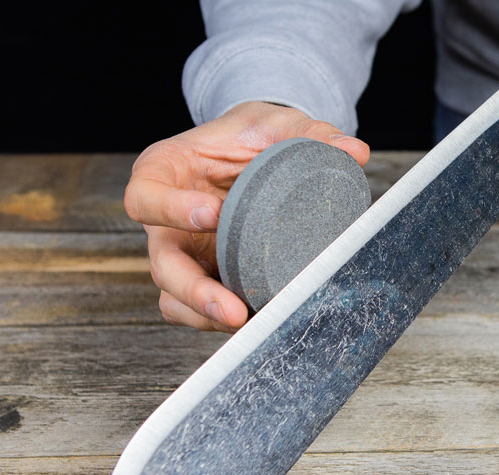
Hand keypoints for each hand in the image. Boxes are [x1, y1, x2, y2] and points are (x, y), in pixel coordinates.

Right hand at [125, 102, 369, 332]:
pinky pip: (199, 313)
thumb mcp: (277, 124)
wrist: (256, 155)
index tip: (213, 213)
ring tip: (246, 325)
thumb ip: (311, 134)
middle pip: (161, 264)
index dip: (170, 209)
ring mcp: (182, 257)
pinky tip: (258, 323)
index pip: (144, 196)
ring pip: (175, 299)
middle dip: (194, 290)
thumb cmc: (253, 136)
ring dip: (209, 317)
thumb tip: (354, 152)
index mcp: (163, 174)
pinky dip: (222, 322)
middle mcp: (164, 223)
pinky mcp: (204, 280)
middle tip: (233, 307)